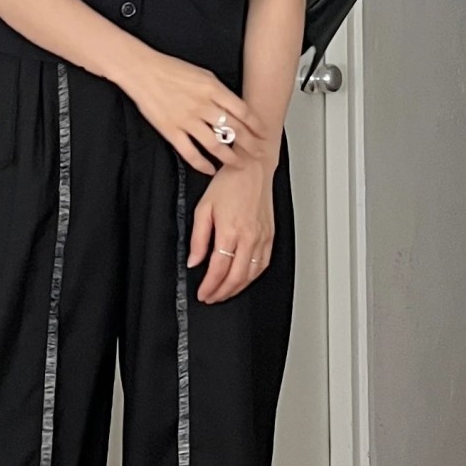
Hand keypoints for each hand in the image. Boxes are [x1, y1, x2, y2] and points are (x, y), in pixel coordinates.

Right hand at [117, 48, 268, 173]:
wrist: (143, 71)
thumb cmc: (171, 69)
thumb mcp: (203, 74)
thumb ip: (219, 91)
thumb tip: (234, 107)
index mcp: (213, 89)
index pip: (243, 111)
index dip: (256, 126)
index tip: (263, 134)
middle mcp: (203, 106)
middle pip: (234, 130)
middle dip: (250, 145)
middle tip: (259, 154)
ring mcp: (187, 120)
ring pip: (216, 145)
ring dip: (231, 158)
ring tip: (240, 165)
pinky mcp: (171, 131)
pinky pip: (190, 153)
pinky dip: (202, 164)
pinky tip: (210, 169)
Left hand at [187, 161, 275, 302]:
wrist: (252, 168)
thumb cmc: (229, 183)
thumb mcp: (203, 208)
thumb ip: (198, 238)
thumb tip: (194, 261)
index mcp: (231, 231)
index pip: (218, 269)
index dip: (209, 286)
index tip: (203, 293)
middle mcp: (249, 237)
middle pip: (236, 277)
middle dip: (222, 292)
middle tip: (211, 298)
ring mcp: (262, 237)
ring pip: (251, 274)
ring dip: (237, 288)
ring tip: (225, 293)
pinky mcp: (270, 236)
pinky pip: (263, 264)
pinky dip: (253, 277)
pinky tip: (244, 280)